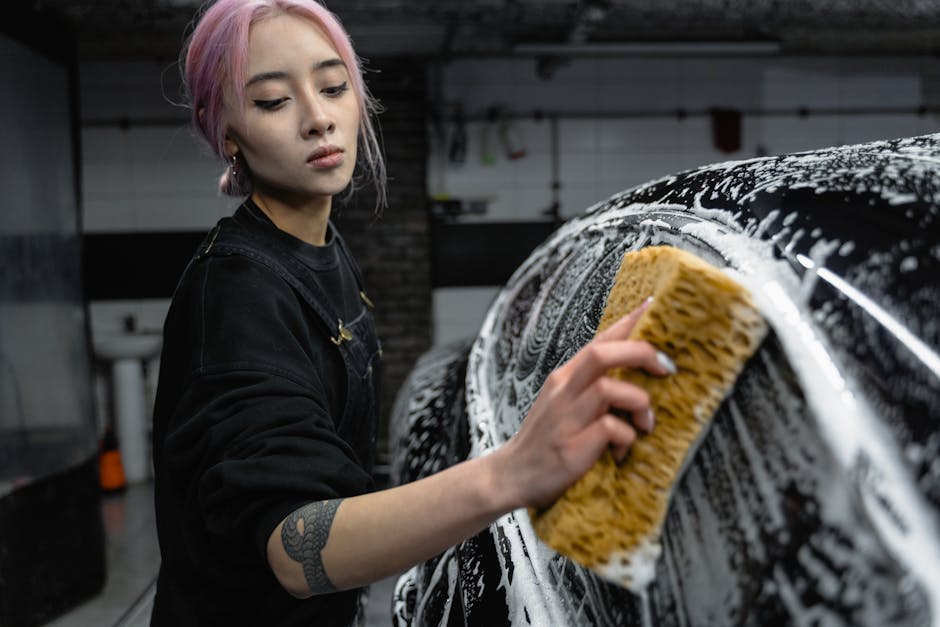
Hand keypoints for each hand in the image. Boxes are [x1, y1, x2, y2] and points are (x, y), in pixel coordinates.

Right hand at [491, 297, 673, 510]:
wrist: (512, 475)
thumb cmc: (545, 439)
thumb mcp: (563, 403)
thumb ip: (591, 385)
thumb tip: (633, 371)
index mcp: (564, 377)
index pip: (598, 340)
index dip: (628, 322)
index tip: (653, 306)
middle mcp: (563, 391)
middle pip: (602, 354)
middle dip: (641, 354)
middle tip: (665, 368)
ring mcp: (566, 418)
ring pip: (611, 390)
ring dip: (639, 404)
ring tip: (644, 424)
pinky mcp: (572, 447)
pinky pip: (612, 429)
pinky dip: (626, 438)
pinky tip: (620, 452)